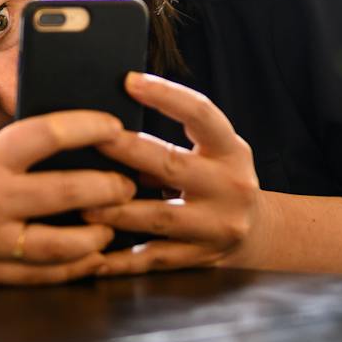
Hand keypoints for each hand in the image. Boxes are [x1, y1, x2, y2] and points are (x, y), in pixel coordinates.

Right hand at [0, 111, 136, 284]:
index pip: (49, 133)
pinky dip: (70, 269)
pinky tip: (88, 260)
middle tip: (128, 183)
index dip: (90, 127)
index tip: (113, 126)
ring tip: (111, 226)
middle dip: (110, 187)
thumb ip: (9, 153)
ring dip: (98, 235)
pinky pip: (39, 276)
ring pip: (63, 245)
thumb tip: (63, 151)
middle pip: (69, 191)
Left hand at [83, 73, 274, 275]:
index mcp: (230, 150)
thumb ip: (173, 136)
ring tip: (81, 205)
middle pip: (171, 165)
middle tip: (90, 140)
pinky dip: (121, 261)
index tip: (129, 80)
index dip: (166, 95)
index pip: (201, 114)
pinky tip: (92, 256)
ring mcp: (217, 225)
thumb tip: (105, 123)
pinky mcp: (201, 257)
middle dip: (127, 152)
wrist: (259, 232)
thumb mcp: (212, 151)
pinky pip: (154, 258)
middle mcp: (229, 186)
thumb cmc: (218, 178)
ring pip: (159, 217)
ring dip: (118, 211)